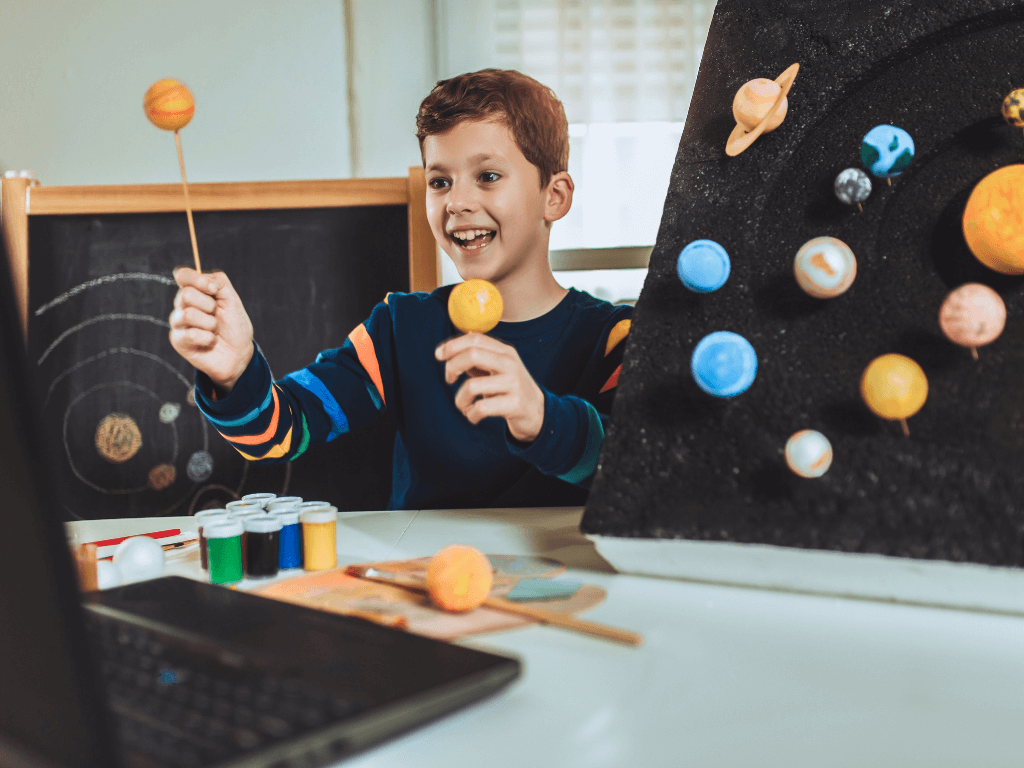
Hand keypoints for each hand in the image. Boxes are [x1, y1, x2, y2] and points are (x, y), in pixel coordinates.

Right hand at [169, 267, 253, 393]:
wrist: (239, 353)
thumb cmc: (235, 326)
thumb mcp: (232, 299)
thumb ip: (219, 282)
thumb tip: (204, 279)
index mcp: (194, 291)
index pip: (182, 275)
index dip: (197, 279)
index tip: (214, 290)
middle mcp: (182, 305)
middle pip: (186, 294)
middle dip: (209, 305)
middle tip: (217, 315)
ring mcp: (178, 323)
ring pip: (188, 314)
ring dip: (211, 324)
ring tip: (215, 330)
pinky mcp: (177, 341)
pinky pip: (191, 334)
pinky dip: (208, 338)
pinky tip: (211, 341)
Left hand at [435, 333, 544, 442]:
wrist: (537, 412)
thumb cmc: (510, 389)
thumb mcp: (497, 369)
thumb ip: (478, 358)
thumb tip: (450, 351)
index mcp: (505, 351)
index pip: (474, 338)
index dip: (452, 345)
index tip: (438, 355)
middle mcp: (510, 364)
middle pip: (472, 355)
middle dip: (452, 367)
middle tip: (449, 379)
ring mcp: (513, 384)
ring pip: (472, 386)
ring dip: (460, 399)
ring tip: (464, 405)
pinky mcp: (514, 404)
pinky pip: (481, 408)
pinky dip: (470, 414)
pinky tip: (474, 415)